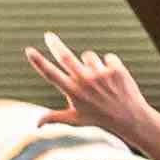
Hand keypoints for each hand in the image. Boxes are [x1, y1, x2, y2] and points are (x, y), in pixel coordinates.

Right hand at [27, 33, 159, 136]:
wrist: (130, 117)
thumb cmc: (100, 118)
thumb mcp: (76, 119)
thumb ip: (54, 117)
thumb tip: (36, 124)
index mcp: (72, 92)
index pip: (51, 74)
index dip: (38, 62)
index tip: (29, 50)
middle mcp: (85, 81)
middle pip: (65, 56)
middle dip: (54, 44)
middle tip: (48, 35)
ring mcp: (100, 74)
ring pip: (89, 56)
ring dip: (91, 64)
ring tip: (100, 82)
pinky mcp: (116, 68)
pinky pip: (107, 57)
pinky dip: (109, 64)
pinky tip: (114, 79)